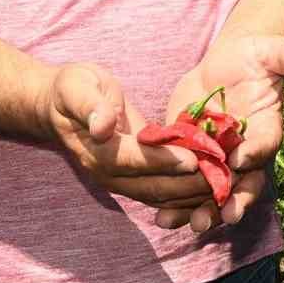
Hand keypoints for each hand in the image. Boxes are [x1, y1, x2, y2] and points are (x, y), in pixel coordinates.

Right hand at [42, 62, 212, 208]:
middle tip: (221, 176)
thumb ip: (90, 106)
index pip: (132, 160)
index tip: (193, 159)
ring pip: (159, 194)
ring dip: (191, 193)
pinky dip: (185, 192)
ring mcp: (119, 179)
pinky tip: (212, 184)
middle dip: (187, 184)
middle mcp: (107, 173)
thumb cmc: (71, 90)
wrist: (59, 106)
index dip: (163, 161)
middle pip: (150, 186)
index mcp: (94, 150)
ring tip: (224, 182)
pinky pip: (160, 191)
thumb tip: (101, 126)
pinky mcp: (132, 177)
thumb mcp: (77, 87)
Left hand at [154, 34, 283, 232]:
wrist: (226, 68)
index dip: (255, 153)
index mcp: (265, 127)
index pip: (266, 144)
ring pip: (213, 194)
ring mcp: (218, 161)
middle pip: (243, 183)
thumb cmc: (252, 58)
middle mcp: (245, 152)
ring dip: (200, 212)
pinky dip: (175, 204)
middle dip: (233, 202)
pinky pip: (185, 187)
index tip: (241, 159)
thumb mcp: (269, 51)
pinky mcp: (192, 161)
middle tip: (223, 216)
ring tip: (182, 223)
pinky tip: (159, 216)